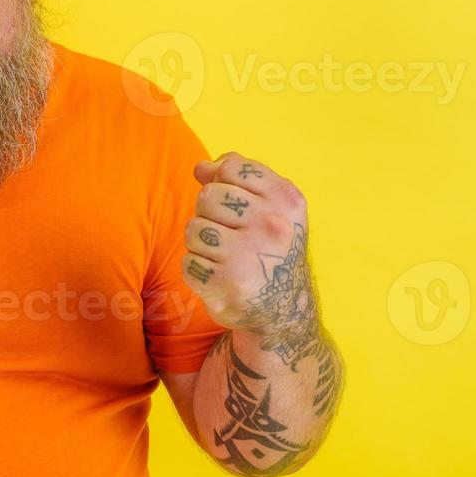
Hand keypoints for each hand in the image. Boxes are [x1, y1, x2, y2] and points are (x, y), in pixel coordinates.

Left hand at [181, 152, 323, 369]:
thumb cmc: (270, 249)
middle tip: (227, 233)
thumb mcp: (272, 208)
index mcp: (286, 201)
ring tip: (221, 254)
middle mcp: (272, 226)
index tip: (233, 201)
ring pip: (194, 228)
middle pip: (207, 196)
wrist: (284, 309)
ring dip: (200, 242)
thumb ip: (240, 179)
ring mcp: (248, 255)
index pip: (232, 167)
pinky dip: (197, 268)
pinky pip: (188, 261)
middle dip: (209, 213)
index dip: (222, 181)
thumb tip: (201, 167)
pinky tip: (217, 275)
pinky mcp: (226, 283)